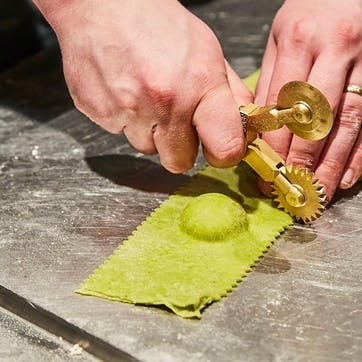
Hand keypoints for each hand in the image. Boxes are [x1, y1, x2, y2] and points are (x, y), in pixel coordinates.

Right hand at [33, 0, 251, 172]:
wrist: (101, 6)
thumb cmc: (157, 23)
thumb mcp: (207, 51)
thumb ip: (230, 94)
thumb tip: (243, 127)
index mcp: (200, 84)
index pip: (225, 147)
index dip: (223, 155)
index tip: (219, 150)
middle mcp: (165, 101)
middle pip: (179, 161)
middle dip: (178, 146)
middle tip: (174, 120)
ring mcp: (130, 110)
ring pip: (147, 148)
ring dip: (149, 132)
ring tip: (144, 96)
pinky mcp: (101, 113)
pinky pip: (121, 134)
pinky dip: (126, 120)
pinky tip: (125, 92)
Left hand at [255, 0, 361, 200]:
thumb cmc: (312, 12)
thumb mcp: (280, 35)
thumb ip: (270, 79)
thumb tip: (256, 126)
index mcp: (298, 40)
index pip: (281, 105)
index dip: (273, 145)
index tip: (265, 173)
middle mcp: (334, 50)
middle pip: (314, 118)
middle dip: (300, 160)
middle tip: (289, 189)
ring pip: (347, 123)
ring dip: (331, 164)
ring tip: (317, 191)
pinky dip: (360, 153)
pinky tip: (347, 176)